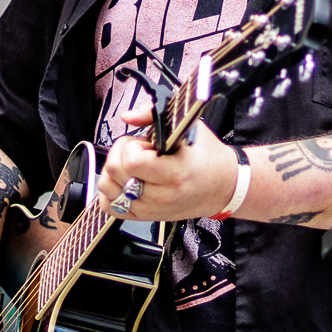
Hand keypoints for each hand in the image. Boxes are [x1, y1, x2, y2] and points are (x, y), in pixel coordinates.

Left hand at [95, 104, 238, 222]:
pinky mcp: (144, 216)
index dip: (132, 146)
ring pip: (107, 188)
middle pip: (114, 172)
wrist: (223, 186)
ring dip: (114, 171)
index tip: (146, 144)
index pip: (131, 161)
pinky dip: (110, 192)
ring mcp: (150, 209)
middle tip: (140, 151)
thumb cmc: (208, 157)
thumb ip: (154, 115)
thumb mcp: (189, 127)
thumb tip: (128, 116)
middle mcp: (161, 196)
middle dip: (121, 153)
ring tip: (133, 165)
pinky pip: (110, 207)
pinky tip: (124, 181)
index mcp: (174, 174)